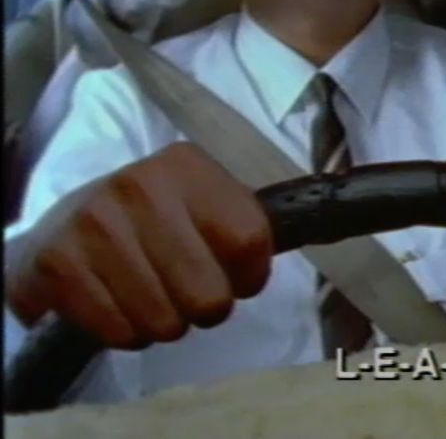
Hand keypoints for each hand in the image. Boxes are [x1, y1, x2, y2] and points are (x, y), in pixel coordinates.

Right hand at [5, 143, 272, 348]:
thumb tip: (333, 224)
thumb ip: (254, 223)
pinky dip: (128, 334)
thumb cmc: (157, 219)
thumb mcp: (205, 201)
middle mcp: (140, 186)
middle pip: (210, 293)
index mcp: (188, 166)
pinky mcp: (59, 264)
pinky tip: (122, 306)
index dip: (251, 275)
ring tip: (155, 298)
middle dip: (208, 307)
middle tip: (191, 294)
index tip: (239, 277)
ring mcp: (94, 224)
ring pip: (165, 321)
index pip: (249, 240)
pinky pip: (120, 333)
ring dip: (167, 323)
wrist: (65, 224)